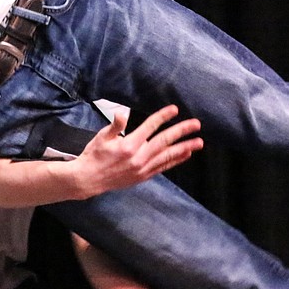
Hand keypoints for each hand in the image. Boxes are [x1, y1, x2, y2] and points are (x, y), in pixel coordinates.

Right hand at [71, 105, 202, 198]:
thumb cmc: (94, 155)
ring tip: (199, 142)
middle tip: (195, 124)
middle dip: (181, 131)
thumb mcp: (101, 137)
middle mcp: (139, 157)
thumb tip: (122, 112)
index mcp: (129, 144)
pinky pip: (163, 167)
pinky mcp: (143, 176)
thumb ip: (115, 124)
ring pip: (168, 156)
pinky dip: (175, 160)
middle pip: (164, 141)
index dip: (163, 117)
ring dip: (184, 148)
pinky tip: (185, 155)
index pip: (150, 127)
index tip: (174, 109)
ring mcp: (143, 168)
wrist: (89, 179)